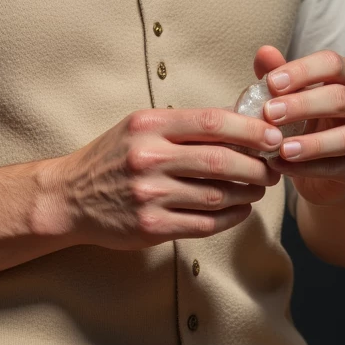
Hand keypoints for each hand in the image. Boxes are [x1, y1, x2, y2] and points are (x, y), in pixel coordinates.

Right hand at [45, 107, 282, 248]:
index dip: (251, 129)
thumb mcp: (142, 128)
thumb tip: (243, 118)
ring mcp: (149, 195)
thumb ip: (186, 125)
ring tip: (259, 188)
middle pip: (221, 161)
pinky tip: (241, 210)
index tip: (274, 136)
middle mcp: (148, 158)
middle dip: (258, 165)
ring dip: (248, 193)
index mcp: (149, 126)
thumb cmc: (113, 157)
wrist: (70, 197)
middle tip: (273, 168)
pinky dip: (231, 217)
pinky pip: (205, 223)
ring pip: (218, 195)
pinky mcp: (151, 227)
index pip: (213, 122)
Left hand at [253, 45, 344, 207]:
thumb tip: (264, 52)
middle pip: (340, 98)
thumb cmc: (307, 120)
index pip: (332, 64)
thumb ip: (279, 75)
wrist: (328, 166)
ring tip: (281, 148)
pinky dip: (308, 169)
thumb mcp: (291, 96)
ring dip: (311, 144)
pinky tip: (281, 167)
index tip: (271, 83)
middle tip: (269, 113)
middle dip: (302, 105)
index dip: (302, 71)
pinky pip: (339, 168)